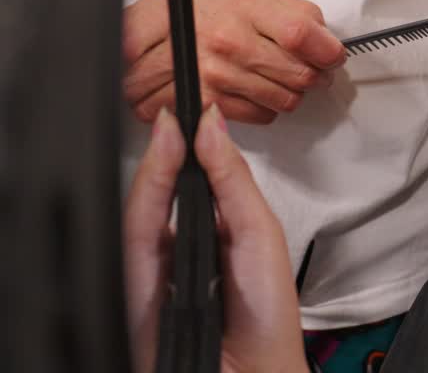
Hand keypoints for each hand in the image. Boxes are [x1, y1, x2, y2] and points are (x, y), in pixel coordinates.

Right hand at [123, 0, 346, 124]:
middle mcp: (228, 40)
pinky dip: (268, 106)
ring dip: (293, 92)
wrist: (174, 26)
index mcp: (246, 7)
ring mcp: (215, 73)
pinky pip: (262, 115)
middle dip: (316, 75)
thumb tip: (331, 46)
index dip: (327, 51)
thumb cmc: (224, 13)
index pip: (301, 34)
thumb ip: (302, 15)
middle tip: (311, 70)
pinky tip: (259, 88)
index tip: (333, 56)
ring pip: (285, 99)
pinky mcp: (206, 100)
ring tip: (281, 76)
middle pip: (300, 74)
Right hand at [125, 106, 307, 372]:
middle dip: (163, 152)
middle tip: (173, 114)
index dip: (183, 147)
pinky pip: (133, 248)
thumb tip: (212, 126)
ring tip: (169, 135)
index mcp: (206, 235)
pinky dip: (144, 213)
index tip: (187, 109)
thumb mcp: (258, 233)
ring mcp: (154, 274)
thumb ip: (233, 181)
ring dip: (153, 173)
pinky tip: (157, 182)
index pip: (186, 184)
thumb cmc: (267, 316)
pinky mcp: (136, 295)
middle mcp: (175, 252)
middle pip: (159, 195)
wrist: (258, 371)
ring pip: (140, 215)